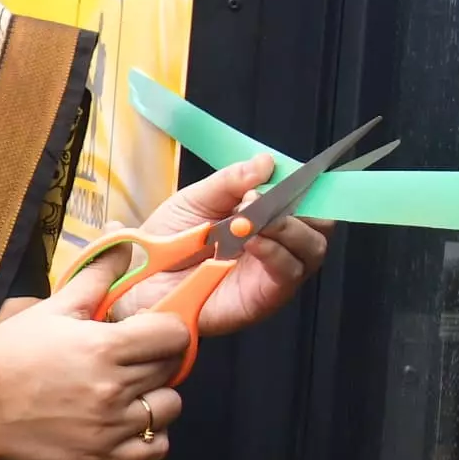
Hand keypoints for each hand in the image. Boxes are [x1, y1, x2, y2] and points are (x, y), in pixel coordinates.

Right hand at [0, 268, 192, 459]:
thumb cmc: (13, 349)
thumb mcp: (53, 307)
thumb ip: (96, 276)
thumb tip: (125, 243)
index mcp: (104, 346)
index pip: (174, 335)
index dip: (167, 330)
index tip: (150, 333)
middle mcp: (113, 388)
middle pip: (171, 369)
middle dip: (156, 360)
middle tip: (131, 359)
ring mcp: (110, 427)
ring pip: (169, 408)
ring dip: (156, 397)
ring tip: (130, 392)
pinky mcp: (102, 456)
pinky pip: (156, 448)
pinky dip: (150, 435)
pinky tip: (130, 422)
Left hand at [122, 152, 334, 339]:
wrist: (139, 280)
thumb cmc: (167, 240)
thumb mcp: (196, 200)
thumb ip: (230, 181)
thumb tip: (267, 161)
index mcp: (266, 218)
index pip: (307, 200)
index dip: (303, 185)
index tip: (284, 174)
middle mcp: (278, 245)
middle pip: (320, 225)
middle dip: (295, 205)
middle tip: (255, 199)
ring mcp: (274, 273)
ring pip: (311, 248)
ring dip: (284, 227)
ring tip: (246, 221)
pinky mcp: (265, 298)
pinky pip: (288, 273)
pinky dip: (274, 251)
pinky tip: (250, 242)